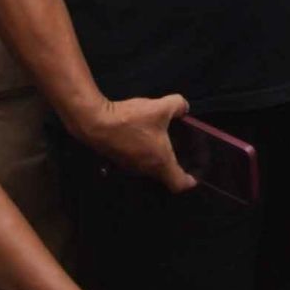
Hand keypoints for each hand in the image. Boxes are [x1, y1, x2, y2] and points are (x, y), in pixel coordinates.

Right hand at [79, 92, 193, 191]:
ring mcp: (130, 167)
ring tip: (162, 141)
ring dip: (156, 158)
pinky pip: (137, 160)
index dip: (189, 181)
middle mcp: (146, 169)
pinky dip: (143, 152)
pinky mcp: (118, 159)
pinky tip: (142, 135)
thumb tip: (184, 108)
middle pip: (164, 176)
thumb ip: (178, 105)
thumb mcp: (161, 107)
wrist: (95, 123)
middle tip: (181, 153)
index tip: (194, 176)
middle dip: (174, 167)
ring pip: (149, 168)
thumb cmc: (131, 120)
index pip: (178, 184)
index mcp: (160, 162)